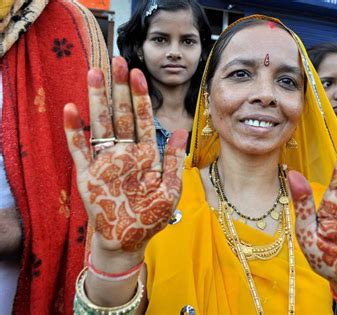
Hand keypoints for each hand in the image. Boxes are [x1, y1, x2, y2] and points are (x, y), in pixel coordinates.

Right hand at [63, 57, 186, 253]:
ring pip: (100, 125)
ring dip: (97, 100)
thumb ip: (173, 162)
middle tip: (118, 62)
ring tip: (95, 74)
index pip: (143, 119)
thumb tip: (181, 132)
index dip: (141, 97)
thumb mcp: (170, 190)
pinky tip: (71, 110)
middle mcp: (124, 153)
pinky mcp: (88, 175)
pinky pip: (79, 150)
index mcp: (146, 154)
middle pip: (121, 115)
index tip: (139, 73)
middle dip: (120, 89)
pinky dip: (74, 131)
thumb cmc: (152, 216)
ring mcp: (105, 162)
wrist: (128, 240)